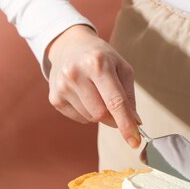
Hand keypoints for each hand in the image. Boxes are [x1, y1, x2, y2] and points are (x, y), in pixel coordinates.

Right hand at [47, 25, 140, 146]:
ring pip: (91, 118)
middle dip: (113, 116)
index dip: (126, 124)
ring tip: (95, 92)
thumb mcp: (121, 68)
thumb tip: (135, 123)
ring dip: (99, 113)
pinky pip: (80, 119)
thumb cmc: (100, 57)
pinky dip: (87, 113)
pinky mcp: (55, 98)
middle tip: (114, 104)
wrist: (69, 46)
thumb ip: (129, 96)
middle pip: (101, 114)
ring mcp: (62, 87)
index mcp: (97, 63)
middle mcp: (76, 73)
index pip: (115, 101)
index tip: (134, 142)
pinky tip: (84, 95)